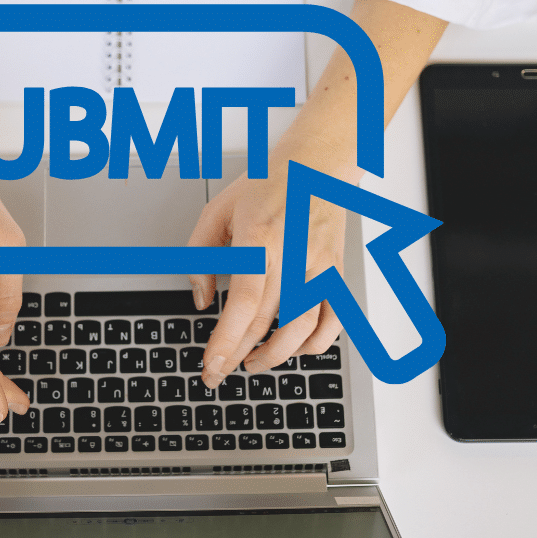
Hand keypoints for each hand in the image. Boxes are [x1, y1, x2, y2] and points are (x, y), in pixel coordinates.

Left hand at [187, 138, 361, 389]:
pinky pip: (334, 319)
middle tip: (218, 373)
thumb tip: (201, 300)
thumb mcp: (217, 211)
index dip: (226, 339)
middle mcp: (293, 254)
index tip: (211, 364)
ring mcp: (319, 265)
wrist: (317, 164)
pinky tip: (295, 351)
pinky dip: (317, 343)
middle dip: (237, 355)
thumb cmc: (268, 185)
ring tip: (251, 364)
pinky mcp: (336, 272)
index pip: (243, 301)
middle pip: (266, 319)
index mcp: (260, 237)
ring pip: (302, 327)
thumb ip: (201, 257)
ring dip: (275, 355)